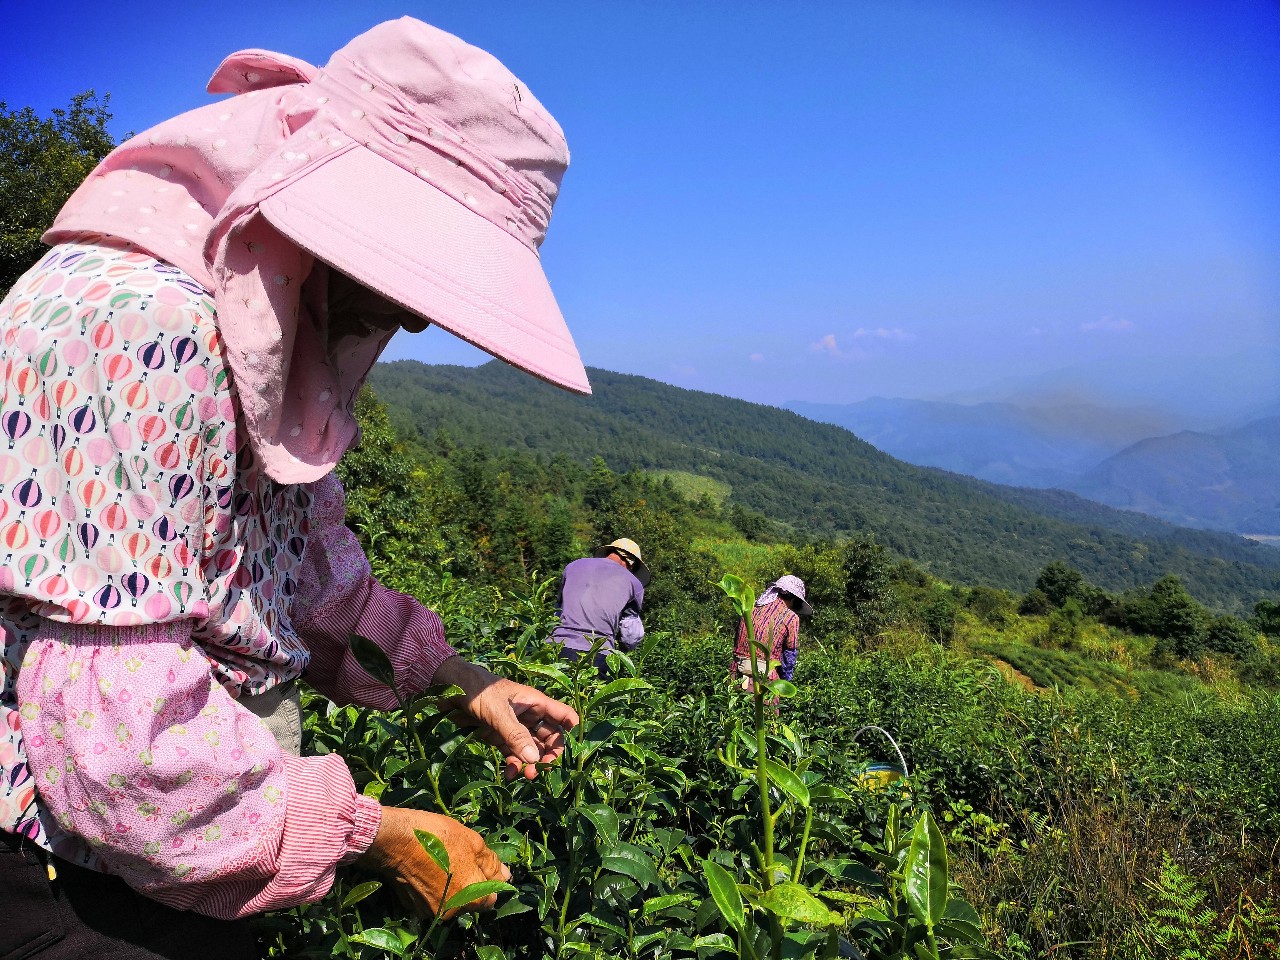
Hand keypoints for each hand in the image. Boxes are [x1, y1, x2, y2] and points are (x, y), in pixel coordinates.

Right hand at [357, 807, 508, 918]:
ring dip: (450, 885)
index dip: (489, 880)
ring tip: (441, 861)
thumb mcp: (472, 841)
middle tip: (459, 857)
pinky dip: (432, 889)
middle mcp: (453, 910)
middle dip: (468, 882)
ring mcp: (431, 911)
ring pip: (450, 900)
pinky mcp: (413, 907)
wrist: (395, 840)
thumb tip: (505, 876)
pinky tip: (426, 868)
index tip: (479, 864)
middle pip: (469, 900)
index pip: (491, 897)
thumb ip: (491, 863)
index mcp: (472, 896)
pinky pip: (431, 900)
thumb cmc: (438, 837)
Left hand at [432, 656, 579, 779]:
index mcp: (534, 703)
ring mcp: (513, 727)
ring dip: (531, 763)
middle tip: (542, 769)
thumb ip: (515, 735)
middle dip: (549, 754)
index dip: (571, 730)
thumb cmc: (477, 691)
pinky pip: (512, 754)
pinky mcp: (498, 737)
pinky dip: (513, 764)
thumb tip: (534, 760)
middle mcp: (528, 715)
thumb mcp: (497, 712)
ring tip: (526, 776)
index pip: (562, 715)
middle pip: (549, 737)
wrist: (448, 688)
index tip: (570, 750)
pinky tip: (509, 774)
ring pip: (531, 749)